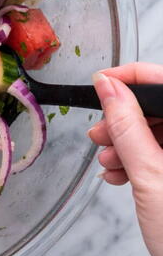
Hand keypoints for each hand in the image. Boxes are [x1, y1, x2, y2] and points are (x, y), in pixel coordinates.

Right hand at [89, 63, 162, 255]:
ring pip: (157, 131)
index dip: (130, 78)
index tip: (100, 84)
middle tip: (99, 134)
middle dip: (122, 119)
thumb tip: (108, 87)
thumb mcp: (151, 176)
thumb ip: (127, 127)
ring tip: (109, 163)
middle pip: (159, 108)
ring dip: (125, 144)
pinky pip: (160, 153)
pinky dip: (136, 161)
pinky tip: (120, 175)